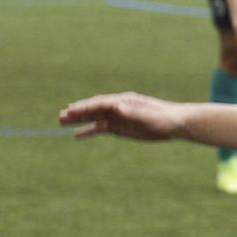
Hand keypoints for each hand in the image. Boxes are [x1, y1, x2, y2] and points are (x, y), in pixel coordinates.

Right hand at [59, 92, 184, 140]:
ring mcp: (118, 117)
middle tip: (60, 116)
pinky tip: (76, 135)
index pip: (101, 103)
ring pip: (94, 118)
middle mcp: (118, 107)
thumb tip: (116, 106)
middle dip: (77, 112)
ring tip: (62, 122)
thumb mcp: (148, 116)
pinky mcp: (120, 128)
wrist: (176, 124)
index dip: (86, 107)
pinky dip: (88, 131)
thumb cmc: (164, 118)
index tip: (71, 110)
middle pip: (94, 109)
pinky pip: (100, 129)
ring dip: (79, 120)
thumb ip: (132, 112)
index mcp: (124, 101)